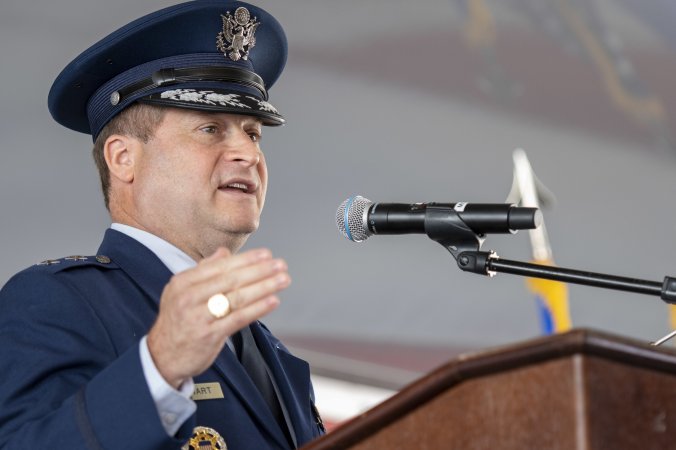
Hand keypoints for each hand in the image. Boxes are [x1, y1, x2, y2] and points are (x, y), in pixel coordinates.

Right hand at [147, 247, 289, 388]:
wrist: (162, 356)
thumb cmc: (178, 320)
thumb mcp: (181, 291)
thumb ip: (203, 271)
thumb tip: (224, 252)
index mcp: (183, 282)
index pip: (220, 266)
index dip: (246, 259)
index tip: (266, 254)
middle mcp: (189, 297)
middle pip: (232, 280)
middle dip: (260, 270)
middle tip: (280, 265)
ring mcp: (199, 317)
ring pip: (237, 298)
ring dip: (264, 287)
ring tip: (282, 280)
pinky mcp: (209, 335)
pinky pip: (238, 318)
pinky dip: (258, 308)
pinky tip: (273, 301)